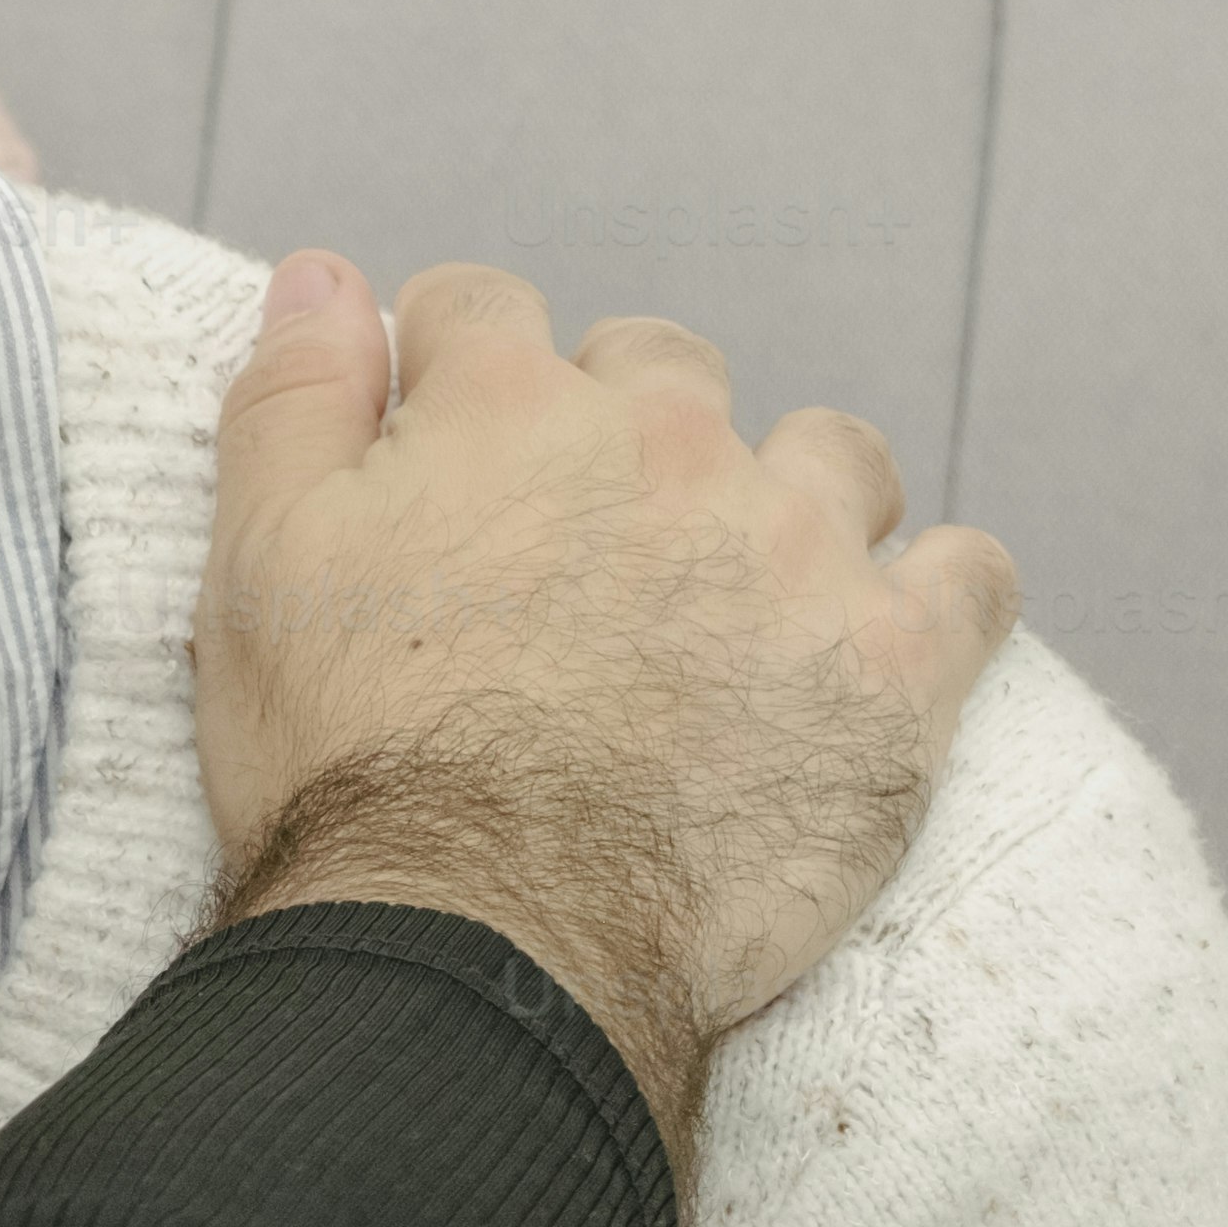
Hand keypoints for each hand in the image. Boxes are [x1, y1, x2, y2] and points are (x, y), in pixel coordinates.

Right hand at [196, 247, 1019, 1170]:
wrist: (482, 955)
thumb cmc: (350, 776)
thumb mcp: (259, 568)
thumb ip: (292, 400)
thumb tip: (321, 272)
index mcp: (507, 410)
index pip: (480, 312)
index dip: (452, 372)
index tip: (447, 444)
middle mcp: (667, 445)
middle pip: (662, 366)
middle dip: (624, 430)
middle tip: (588, 557)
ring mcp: (795, 551)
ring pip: (831, 457)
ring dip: (795, 500)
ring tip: (752, 600)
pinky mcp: (895, 669)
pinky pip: (968, 578)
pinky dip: (938, 597)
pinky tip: (885, 647)